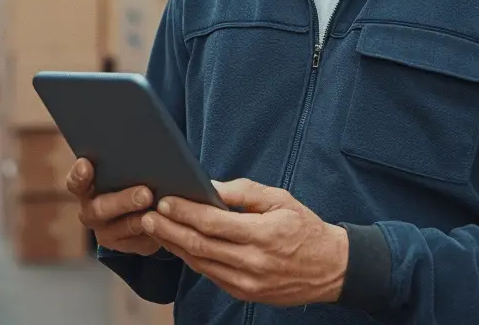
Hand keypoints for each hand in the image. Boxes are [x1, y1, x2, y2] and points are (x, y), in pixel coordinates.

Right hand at [65, 158, 159, 255]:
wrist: (139, 208)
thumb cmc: (129, 178)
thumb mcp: (123, 170)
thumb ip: (124, 163)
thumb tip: (144, 144)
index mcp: (85, 189)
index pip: (75, 182)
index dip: (79, 175)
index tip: (86, 164)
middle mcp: (91, 212)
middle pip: (101, 209)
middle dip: (123, 201)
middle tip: (145, 193)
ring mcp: (106, 232)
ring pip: (122, 228)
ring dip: (141, 219)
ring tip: (158, 211)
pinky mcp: (126, 246)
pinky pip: (140, 243)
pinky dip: (154, 232)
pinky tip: (167, 223)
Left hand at [141, 177, 347, 306]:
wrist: (331, 269)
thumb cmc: (305, 227)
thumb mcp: (280, 199)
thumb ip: (242, 192)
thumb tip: (206, 185)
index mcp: (264, 234)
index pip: (213, 223)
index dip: (185, 212)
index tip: (164, 200)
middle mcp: (253, 262)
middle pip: (199, 245)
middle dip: (169, 229)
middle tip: (147, 215)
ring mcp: (248, 282)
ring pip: (200, 263)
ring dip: (173, 245)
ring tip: (155, 228)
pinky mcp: (245, 293)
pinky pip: (210, 274)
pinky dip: (191, 259)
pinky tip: (178, 244)